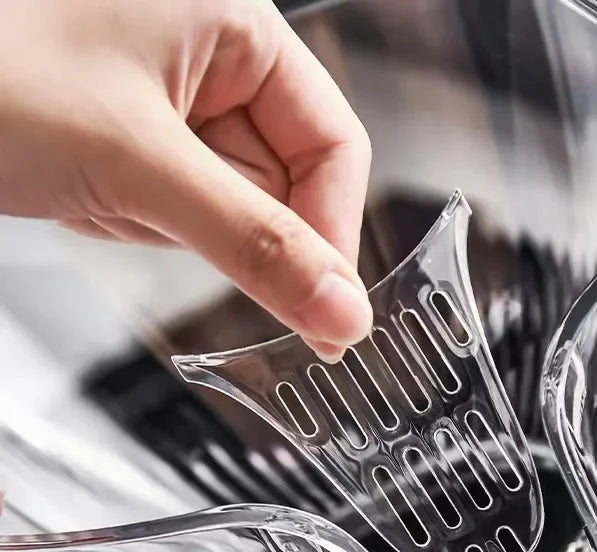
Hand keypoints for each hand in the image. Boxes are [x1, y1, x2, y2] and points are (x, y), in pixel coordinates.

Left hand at [0, 0, 372, 361]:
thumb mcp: (138, 163)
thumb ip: (254, 243)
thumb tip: (344, 309)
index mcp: (236, 26)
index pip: (332, 144)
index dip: (334, 230)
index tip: (330, 308)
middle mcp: (212, 60)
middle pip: (282, 181)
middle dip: (242, 232)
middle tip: (204, 264)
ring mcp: (170, 104)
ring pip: (227, 203)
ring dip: (174, 223)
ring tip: (97, 188)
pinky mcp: (134, 143)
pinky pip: (176, 208)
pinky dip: (137, 219)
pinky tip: (83, 191)